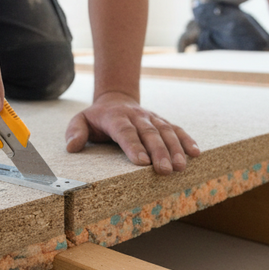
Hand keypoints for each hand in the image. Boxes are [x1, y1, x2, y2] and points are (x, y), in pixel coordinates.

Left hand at [65, 91, 199, 173]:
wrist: (116, 99)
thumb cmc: (97, 118)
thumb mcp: (80, 120)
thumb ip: (75, 132)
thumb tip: (72, 146)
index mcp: (115, 117)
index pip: (125, 132)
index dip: (134, 146)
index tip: (142, 162)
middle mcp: (136, 116)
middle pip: (149, 134)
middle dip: (158, 153)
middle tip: (165, 171)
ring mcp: (152, 118)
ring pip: (166, 132)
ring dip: (175, 149)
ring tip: (181, 167)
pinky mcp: (163, 122)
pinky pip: (177, 130)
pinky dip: (187, 140)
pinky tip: (196, 153)